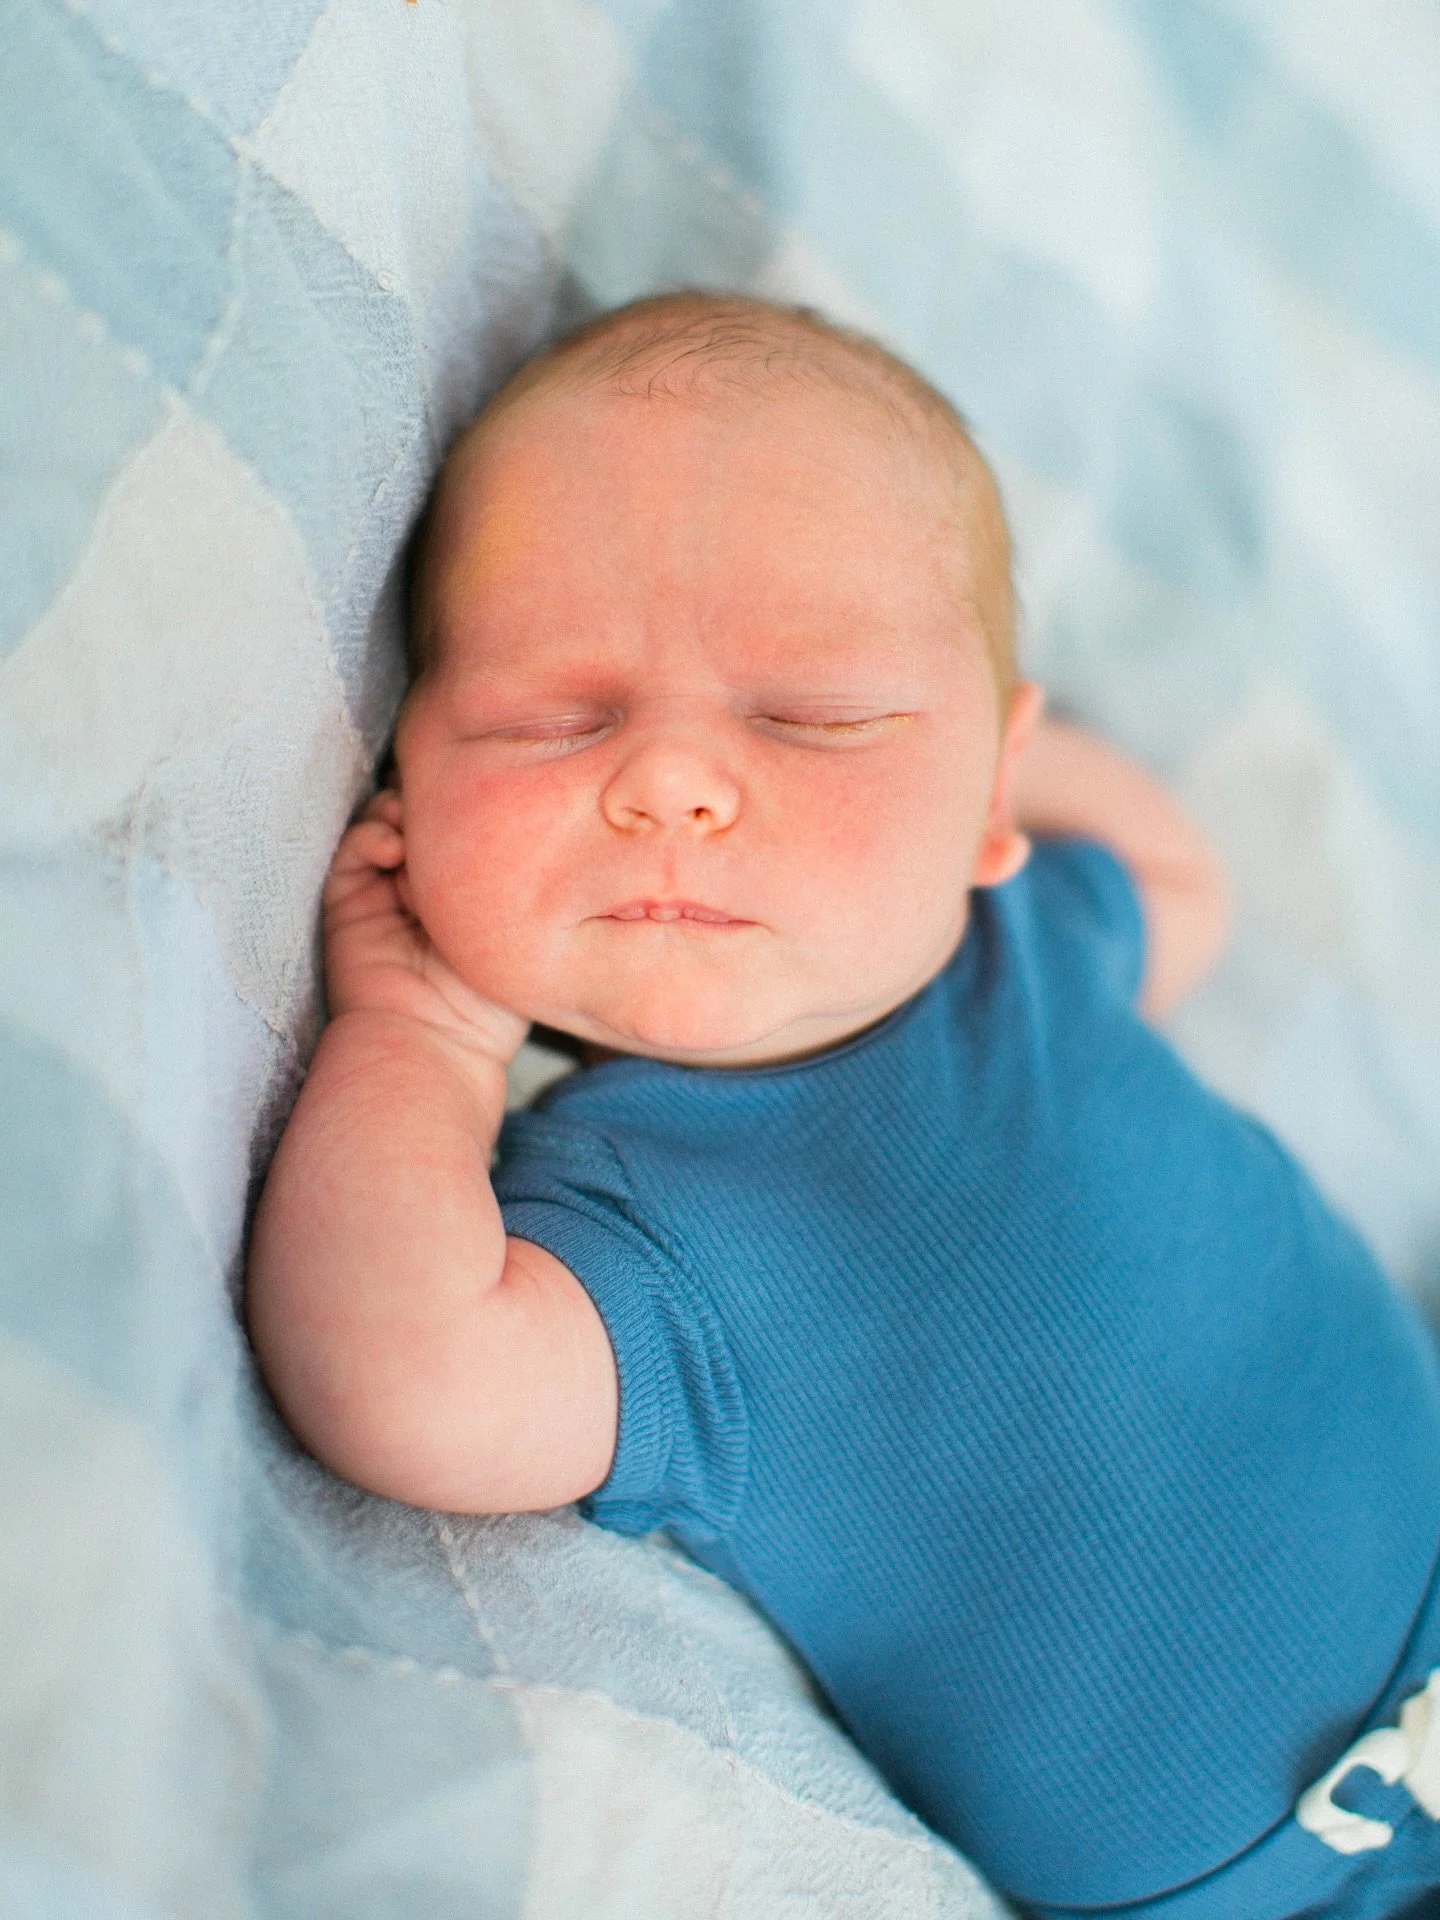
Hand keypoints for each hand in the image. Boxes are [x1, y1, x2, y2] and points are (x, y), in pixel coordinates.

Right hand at [323, 790, 529, 1066]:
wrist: (438, 1043)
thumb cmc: (489, 1001)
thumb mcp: (514, 932)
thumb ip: (508, 880)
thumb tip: (503, 822)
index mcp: (462, 892)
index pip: (462, 828)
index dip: (470, 810)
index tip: (490, 805)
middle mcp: (421, 886)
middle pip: (423, 817)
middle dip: (433, 804)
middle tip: (451, 805)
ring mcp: (382, 890)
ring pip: (387, 823)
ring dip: (402, 814)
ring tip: (419, 829)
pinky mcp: (347, 901)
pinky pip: (354, 850)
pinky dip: (371, 836)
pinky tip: (392, 848)